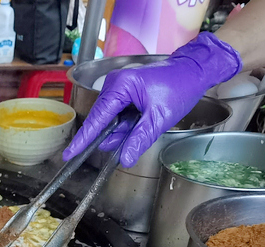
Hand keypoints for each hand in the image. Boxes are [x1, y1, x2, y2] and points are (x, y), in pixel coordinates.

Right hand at [63, 33, 241, 167]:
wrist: (195, 70)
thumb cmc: (180, 86)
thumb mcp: (159, 118)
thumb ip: (139, 139)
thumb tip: (124, 158)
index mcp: (120, 87)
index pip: (97, 118)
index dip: (84, 139)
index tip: (70, 154)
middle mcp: (115, 85)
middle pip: (102, 119)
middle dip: (113, 134)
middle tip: (129, 141)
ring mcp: (119, 87)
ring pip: (112, 119)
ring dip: (123, 129)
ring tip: (143, 124)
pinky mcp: (125, 91)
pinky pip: (119, 114)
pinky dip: (127, 123)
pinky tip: (140, 122)